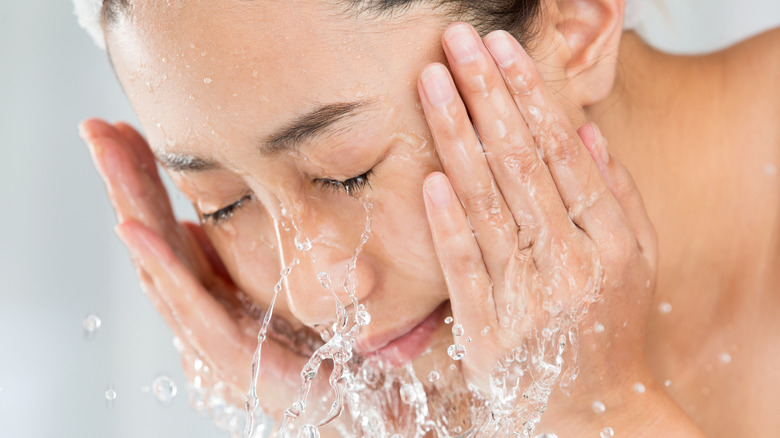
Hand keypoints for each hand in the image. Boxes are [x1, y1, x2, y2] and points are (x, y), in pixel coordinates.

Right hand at [78, 119, 316, 417]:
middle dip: (125, 181)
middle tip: (97, 128)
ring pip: (162, 265)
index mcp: (211, 290)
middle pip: (155, 239)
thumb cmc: (316, 346)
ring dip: (134, 207)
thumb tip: (191, 226)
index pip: (169, 225)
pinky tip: (137, 229)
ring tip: (110, 158)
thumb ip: (230, 261)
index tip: (125, 130)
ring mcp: (212, 334)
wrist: (350, 398)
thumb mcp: (273, 287)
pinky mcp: (233, 357)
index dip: (145, 180)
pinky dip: (162, 267)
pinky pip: (193, 308)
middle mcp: (203, 309)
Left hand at [418, 23, 703, 434]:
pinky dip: (448, 224)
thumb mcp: (635, 262)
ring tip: (434, 82)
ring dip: (457, 137)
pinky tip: (431, 178)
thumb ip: (615, 196)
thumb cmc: (611, 328)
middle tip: (459, 42)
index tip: (503, 51)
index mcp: (610, 241)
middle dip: (486, 96)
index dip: (529, 97)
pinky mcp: (491, 334)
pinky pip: (466, 270)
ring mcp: (530, 299)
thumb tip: (584, 132)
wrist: (601, 415)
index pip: (560, 153)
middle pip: (520, 165)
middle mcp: (572, 264)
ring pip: (488, 204)